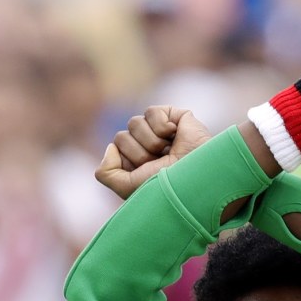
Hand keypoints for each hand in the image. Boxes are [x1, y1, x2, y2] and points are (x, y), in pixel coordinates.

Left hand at [95, 106, 211, 198]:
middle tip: (160, 163)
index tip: (146, 174)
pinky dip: (160, 126)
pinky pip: (150, 112)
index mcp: (139, 166)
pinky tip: (174, 136)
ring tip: (168, 152)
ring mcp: (160, 132)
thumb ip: (105, 173)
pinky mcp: (173, 116)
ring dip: (150, 142)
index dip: (127, 162)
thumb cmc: (167, 188)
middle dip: (139, 153)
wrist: (196, 176)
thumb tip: (110, 147)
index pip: (115, 150)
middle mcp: (148, 149)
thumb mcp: (128, 188)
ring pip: (133, 123)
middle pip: (122, 137)